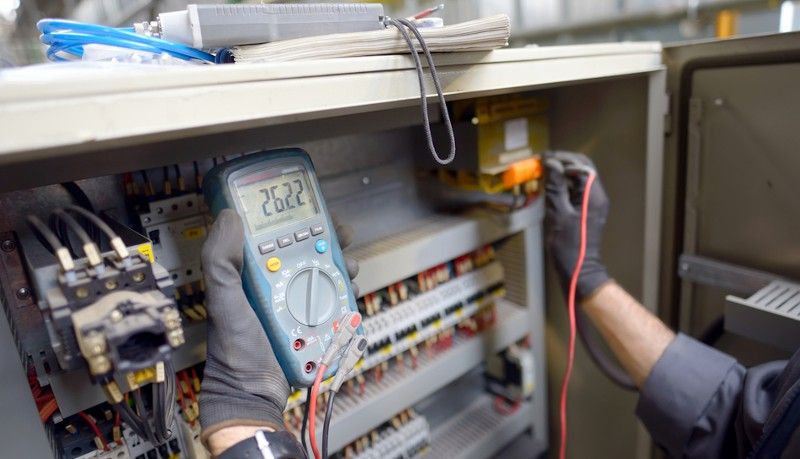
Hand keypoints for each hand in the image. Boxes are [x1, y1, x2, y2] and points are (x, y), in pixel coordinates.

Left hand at [199, 209, 358, 454]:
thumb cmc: (233, 352)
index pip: (275, 234)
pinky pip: (334, 302)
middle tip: (342, 237)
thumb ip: (220, 260)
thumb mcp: (223, 301)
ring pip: (325, 274)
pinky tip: (349, 293)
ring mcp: (296, 304)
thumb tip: (229, 217)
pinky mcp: (313, 322)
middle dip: (329, 240)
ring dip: (341, 266)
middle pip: (308, 251)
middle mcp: (275, 284)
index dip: (297, 219)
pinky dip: (345, 295)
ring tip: (348, 268)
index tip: (315, 211)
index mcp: (251, 273)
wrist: (253, 395)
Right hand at [544, 151, 610, 301]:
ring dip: (560, 174)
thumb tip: (550, 164)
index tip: (543, 158)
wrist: (578, 270)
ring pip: (577, 179)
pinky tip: (548, 187)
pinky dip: (562, 185)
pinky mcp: (585, 210)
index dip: (562, 158)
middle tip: (541, 163)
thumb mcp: (558, 214)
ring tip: (542, 173)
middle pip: (581, 169)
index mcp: (593, 196)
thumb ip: (555, 187)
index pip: (581, 165)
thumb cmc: (570, 246)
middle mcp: (596, 196)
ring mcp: (592, 203)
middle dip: (561, 163)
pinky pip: (574, 190)